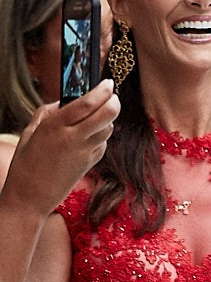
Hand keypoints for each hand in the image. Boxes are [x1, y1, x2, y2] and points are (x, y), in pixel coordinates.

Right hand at [3, 83, 117, 215]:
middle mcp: (73, 138)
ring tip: (93, 118)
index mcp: (54, 127)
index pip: (87, 103)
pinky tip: (85, 138)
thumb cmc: (25, 164)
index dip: (102, 90)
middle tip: (111, 96)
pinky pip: (103, 142)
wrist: (30, 198)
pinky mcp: (92, 163)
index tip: (108, 82)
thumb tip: (62, 100)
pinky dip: (100, 136)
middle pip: (108, 113)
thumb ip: (46, 113)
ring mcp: (86, 152)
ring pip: (109, 128)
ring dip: (107, 119)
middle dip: (114, 101)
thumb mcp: (29, 133)